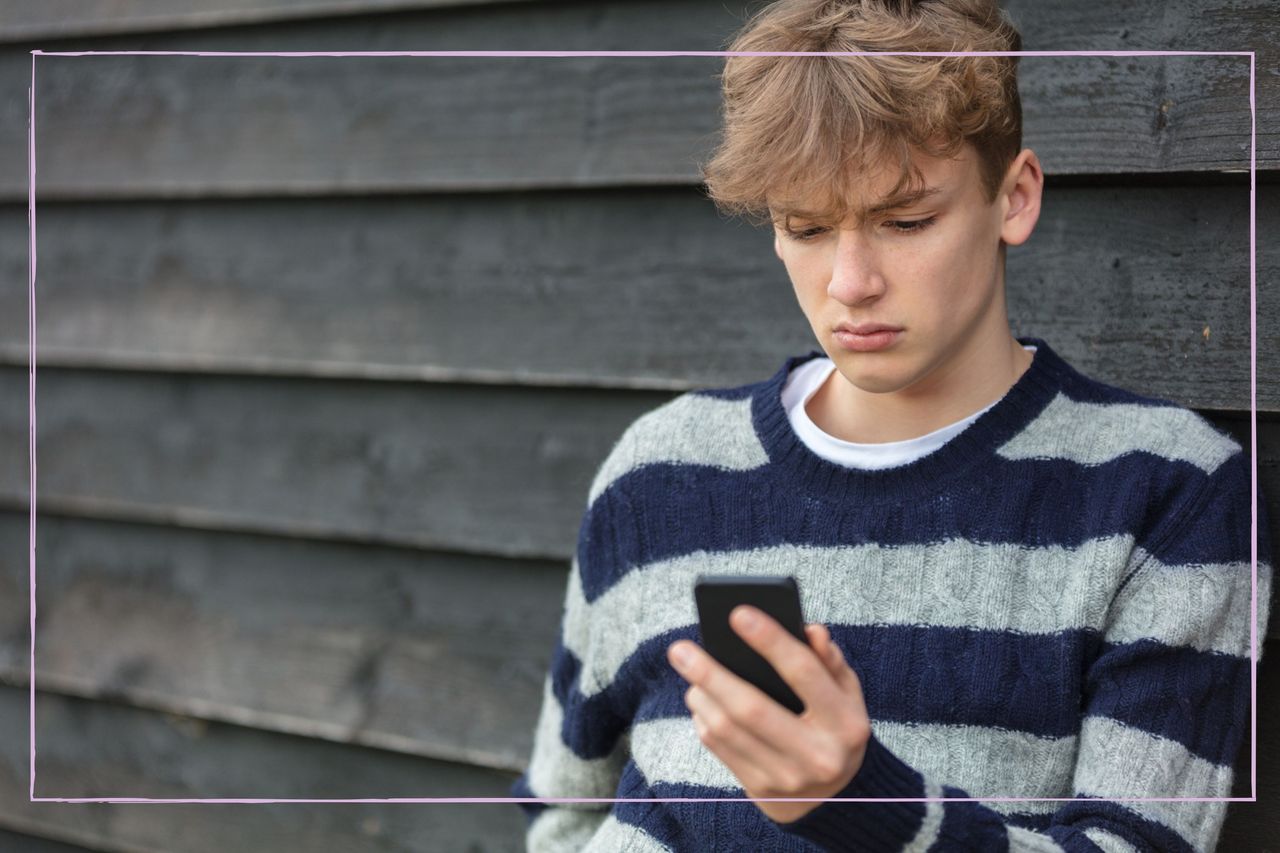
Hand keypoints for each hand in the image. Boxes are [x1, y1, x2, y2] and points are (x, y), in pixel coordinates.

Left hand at [666, 606, 871, 823]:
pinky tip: (700, 697)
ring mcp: (787, 778)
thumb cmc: (834, 726)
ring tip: (688, 667)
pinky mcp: (760, 790)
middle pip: (751, 709)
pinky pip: (719, 748)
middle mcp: (818, 756)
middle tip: (679, 648)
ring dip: (700, 694)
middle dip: (710, 674)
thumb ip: (830, 660)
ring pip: (727, 730)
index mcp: (846, 724)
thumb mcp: (847, 694)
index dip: (770, 641)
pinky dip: (703, 717)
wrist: (831, 796)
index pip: (804, 673)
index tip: (737, 614)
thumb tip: (810, 629)